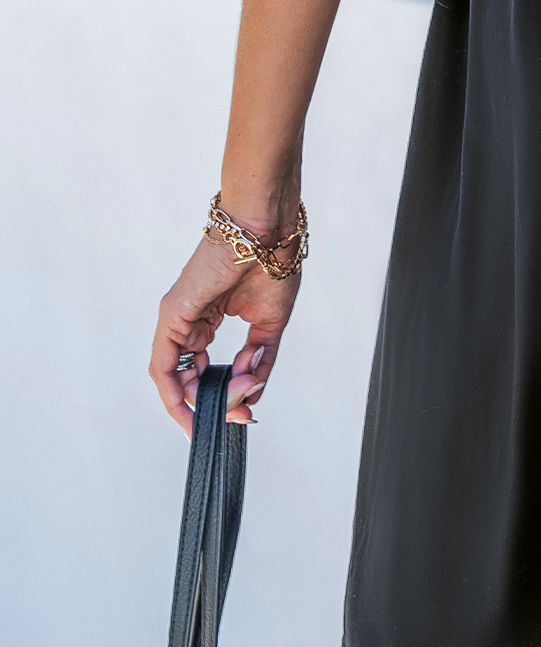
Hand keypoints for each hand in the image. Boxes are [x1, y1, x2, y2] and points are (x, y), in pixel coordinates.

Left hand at [150, 233, 299, 435]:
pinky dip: (174, 391)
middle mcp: (189, 322)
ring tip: (235, 402)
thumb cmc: (272, 264)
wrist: (267, 231)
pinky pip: (164, 365)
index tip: (244, 411)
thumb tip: (251, 394)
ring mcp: (177, 319)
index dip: (222, 396)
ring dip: (201, 401)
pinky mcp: (172, 315)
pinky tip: (193, 405)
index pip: (205, 370)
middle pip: (189, 379)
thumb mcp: (269, 326)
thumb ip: (259, 361)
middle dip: (213, 405)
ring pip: (174, 378)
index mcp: (209, 320)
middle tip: (241, 414)